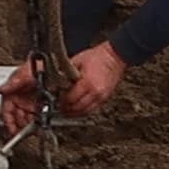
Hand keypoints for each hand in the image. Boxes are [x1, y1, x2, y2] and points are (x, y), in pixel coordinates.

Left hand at [0, 42, 122, 137]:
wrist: (114, 57)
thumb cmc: (97, 57)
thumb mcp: (76, 61)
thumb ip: (65, 73)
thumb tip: (53, 80)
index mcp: (88, 83)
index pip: (70, 99)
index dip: (61, 101)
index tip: (55, 100)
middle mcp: (95, 92)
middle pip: (76, 108)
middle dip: (65, 108)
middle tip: (58, 106)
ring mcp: (101, 97)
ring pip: (84, 111)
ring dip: (73, 112)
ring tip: (65, 109)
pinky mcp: (104, 99)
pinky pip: (91, 110)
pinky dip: (82, 110)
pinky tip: (76, 108)